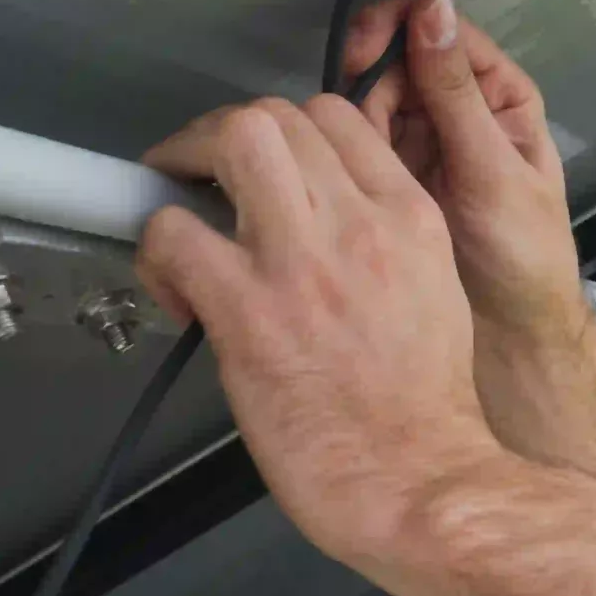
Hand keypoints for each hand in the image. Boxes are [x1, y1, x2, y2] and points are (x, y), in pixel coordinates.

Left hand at [135, 93, 504, 579]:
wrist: (421, 479)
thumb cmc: (428, 410)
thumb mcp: (436, 294)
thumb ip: (387, 246)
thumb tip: (324, 234)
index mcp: (411, 218)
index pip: (337, 119)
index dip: (285, 134)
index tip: (263, 173)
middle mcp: (361, 223)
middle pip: (277, 116)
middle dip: (224, 138)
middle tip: (204, 182)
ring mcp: (302, 261)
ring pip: (233, 141)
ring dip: (188, 167)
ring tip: (181, 215)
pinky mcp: (247, 310)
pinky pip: (174, 233)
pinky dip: (158, 254)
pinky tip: (178, 297)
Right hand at [346, 0, 587, 340]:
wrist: (509, 333)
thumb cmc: (522, 255)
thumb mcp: (493, 172)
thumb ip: (458, 97)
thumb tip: (434, 11)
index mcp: (500, 97)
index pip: (443, 32)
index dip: (400, 29)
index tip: (365, 52)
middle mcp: (461, 111)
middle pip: (399, 60)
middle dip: (371, 80)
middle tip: (351, 116)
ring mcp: (425, 142)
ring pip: (373, 101)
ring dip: (354, 119)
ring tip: (355, 160)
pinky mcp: (394, 176)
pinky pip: (359, 144)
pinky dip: (345, 150)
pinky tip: (341, 173)